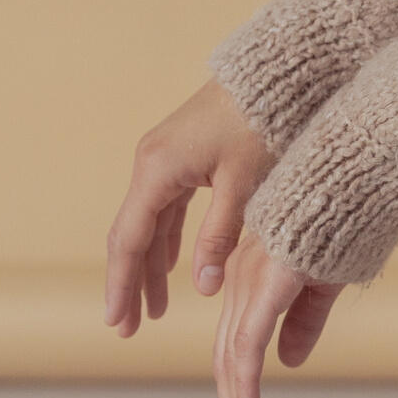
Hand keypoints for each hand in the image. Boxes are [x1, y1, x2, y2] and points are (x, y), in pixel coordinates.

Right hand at [103, 75, 278, 335]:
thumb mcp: (245, 183)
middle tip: (129, 328)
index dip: (122, 285)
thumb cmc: (265, 121)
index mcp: (158, 169)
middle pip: (132, 233)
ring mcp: (165, 156)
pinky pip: (167, 205)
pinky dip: (168, 238)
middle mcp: (152, 161)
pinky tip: (172, 267)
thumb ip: (221, 236)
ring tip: (153, 309)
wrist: (280, 70)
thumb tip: (203, 288)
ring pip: (150, 221)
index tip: (117, 323)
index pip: (130, 239)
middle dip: (130, 282)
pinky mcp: (184, 153)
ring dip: (150, 263)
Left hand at [214, 228, 343, 397]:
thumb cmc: (346, 215)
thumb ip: (306, 318)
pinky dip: (244, 383)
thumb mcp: (327, 276)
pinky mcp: (266, 285)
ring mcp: (250, 283)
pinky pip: (247, 344)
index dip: (239, 386)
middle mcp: (241, 282)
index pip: (237, 342)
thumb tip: (290, 362)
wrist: (357, 173)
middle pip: (229, 357)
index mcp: (252, 276)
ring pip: (233, 360)